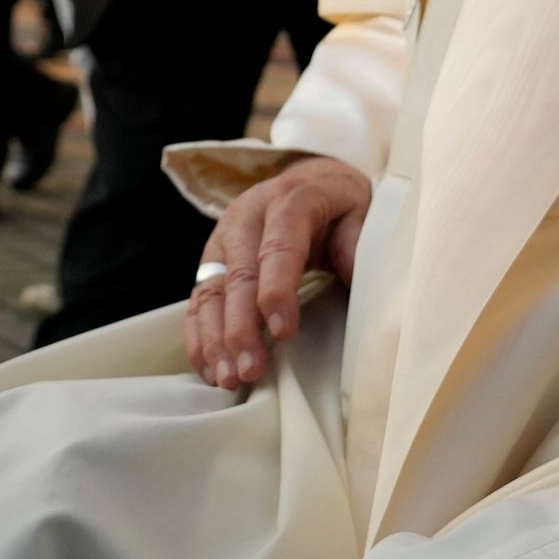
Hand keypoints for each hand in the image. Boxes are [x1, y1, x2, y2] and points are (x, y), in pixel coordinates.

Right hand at [183, 157, 370, 389]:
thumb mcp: (359, 212)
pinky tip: (206, 367)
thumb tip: (356, 281)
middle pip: (238, 275)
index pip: (278, 246)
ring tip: (226, 378)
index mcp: (288, 200)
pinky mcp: (212, 262)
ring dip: (215, 338)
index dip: (277, 289)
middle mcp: (246, 217)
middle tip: (250, 369)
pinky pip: (199, 300)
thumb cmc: (338, 206)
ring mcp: (223, 240)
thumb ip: (358, 244)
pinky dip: (199, 335)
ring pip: (211, 291)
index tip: (282, 332)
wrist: (309, 180)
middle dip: (241, 327)